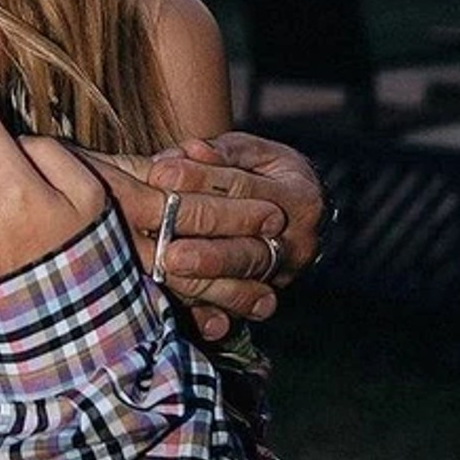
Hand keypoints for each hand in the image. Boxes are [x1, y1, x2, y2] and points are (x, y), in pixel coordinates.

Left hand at [82, 131, 321, 341]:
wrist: (294, 212)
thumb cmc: (262, 174)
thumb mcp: (251, 152)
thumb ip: (221, 151)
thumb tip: (189, 151)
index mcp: (298, 196)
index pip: (243, 186)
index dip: (200, 178)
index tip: (159, 172)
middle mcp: (299, 241)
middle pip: (248, 244)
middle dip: (206, 244)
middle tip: (168, 243)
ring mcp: (285, 273)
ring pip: (244, 278)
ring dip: (205, 277)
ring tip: (169, 269)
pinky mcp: (266, 296)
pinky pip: (237, 308)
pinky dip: (211, 309)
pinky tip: (184, 304)